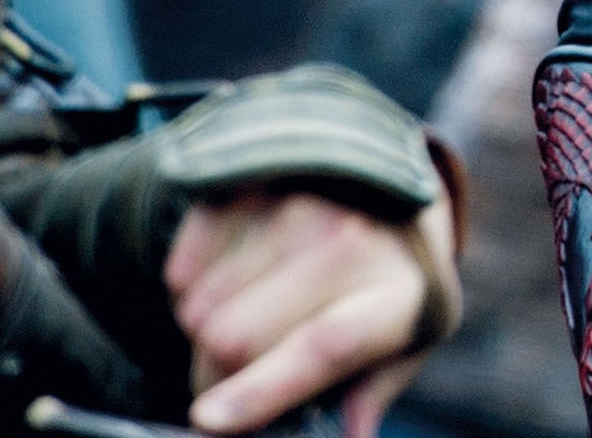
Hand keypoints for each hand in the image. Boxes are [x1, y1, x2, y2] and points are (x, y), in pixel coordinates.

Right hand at [166, 186, 458, 435]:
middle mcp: (346, 239)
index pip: (325, 345)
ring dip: (203, 336)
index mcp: (397, 291)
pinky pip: (180, 271)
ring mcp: (293, 204)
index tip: (209, 422)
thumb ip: (373, 390)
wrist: (398, 180)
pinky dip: (190, 293)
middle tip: (237, 383)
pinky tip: (236, 282)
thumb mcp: (411, 335)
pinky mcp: (249, 185)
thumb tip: (349, 436)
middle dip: (217, 380)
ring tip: (251, 320)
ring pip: (198, 309)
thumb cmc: (398, 278)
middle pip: (234, 339)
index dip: (263, 389)